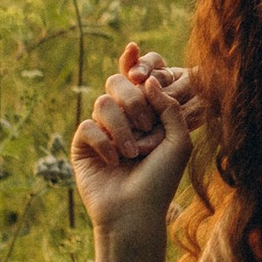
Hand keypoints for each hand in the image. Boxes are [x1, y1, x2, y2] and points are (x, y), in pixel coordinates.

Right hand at [71, 43, 206, 261]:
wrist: (135, 212)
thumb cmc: (160, 180)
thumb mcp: (178, 142)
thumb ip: (169, 107)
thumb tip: (149, 80)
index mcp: (147, 114)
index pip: (137, 80)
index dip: (134, 62)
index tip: (135, 49)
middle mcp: (124, 118)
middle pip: (118, 83)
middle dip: (135, 102)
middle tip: (146, 127)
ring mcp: (102, 130)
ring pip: (103, 102)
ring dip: (121, 127)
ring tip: (133, 153)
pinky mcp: (83, 145)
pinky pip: (87, 126)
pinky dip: (104, 142)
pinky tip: (114, 161)